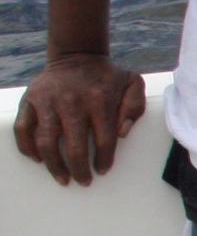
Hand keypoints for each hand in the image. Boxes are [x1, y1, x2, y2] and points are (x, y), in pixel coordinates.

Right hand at [14, 53, 145, 184]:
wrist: (77, 54)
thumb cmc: (108, 77)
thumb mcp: (133, 84)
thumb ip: (135, 107)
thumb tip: (122, 133)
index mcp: (99, 100)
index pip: (104, 139)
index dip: (103, 159)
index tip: (102, 171)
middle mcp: (72, 102)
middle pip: (74, 146)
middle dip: (79, 170)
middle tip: (83, 181)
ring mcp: (47, 101)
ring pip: (46, 142)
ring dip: (54, 165)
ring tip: (62, 178)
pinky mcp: (29, 100)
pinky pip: (22, 128)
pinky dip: (27, 147)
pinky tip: (37, 159)